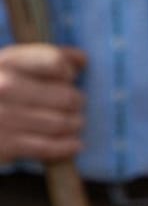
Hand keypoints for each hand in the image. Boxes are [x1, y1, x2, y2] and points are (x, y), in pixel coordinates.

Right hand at [0, 43, 87, 162]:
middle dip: (75, 102)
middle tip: (74, 106)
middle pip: (66, 96)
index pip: (56, 62)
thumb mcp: (7, 67)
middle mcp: (3, 87)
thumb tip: (82, 58)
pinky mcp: (6, 144)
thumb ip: (43, 58)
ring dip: (74, 124)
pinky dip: (68, 146)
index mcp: (4, 62)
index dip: (68, 72)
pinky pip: (51, 147)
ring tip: (73, 123)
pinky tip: (74, 144)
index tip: (67, 78)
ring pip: (63, 122)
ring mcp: (4, 116)